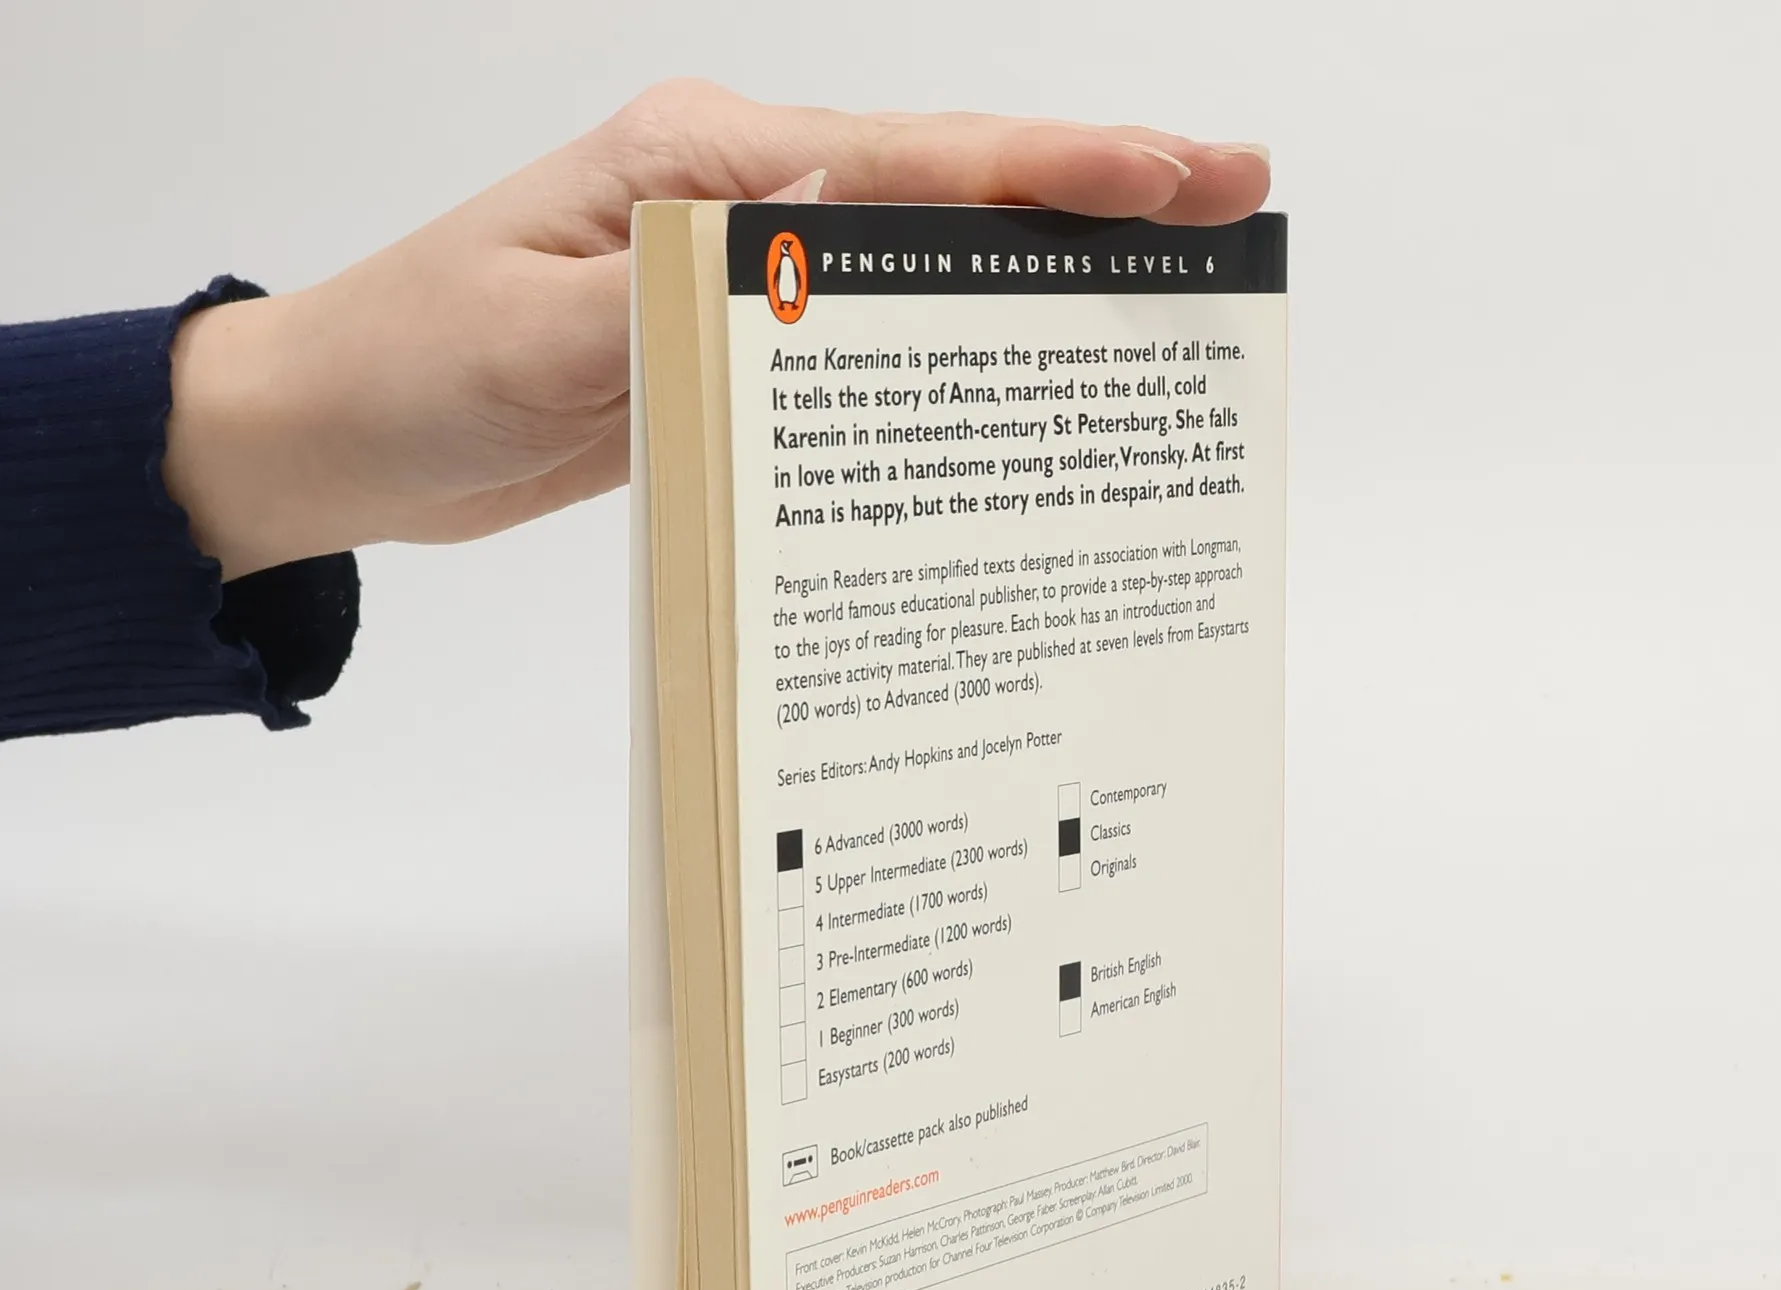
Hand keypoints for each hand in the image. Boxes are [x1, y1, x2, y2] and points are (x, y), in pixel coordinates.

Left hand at [163, 80, 1270, 578]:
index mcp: (701, 168)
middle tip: (1233, 200)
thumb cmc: (416, 364)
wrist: (344, 432)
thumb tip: (839, 228)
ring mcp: (743, 276)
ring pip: (925, 264)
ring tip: (1166, 284)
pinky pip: (869, 344)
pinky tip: (1020, 377)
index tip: (1174, 178)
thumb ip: (692, 292)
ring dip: (1044, 269)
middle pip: (948, 191)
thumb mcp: (540, 333)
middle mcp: (739, 204)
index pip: (910, 163)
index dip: (1051, 173)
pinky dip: (957, 347)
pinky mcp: (734, 350)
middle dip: (1095, 196)